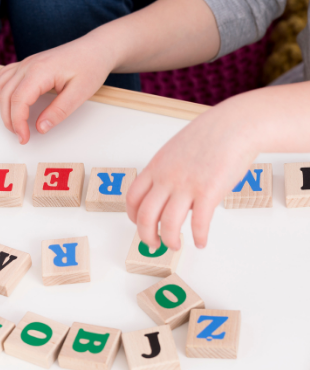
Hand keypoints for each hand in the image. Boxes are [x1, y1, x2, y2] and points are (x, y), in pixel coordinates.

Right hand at [0, 29, 113, 144]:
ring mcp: (26, 63)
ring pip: (1, 86)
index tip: (24, 138)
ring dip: (4, 107)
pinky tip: (12, 104)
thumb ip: (58, 112)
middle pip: (5, 95)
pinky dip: (3, 93)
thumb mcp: (80, 93)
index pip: (18, 100)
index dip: (18, 123)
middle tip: (21, 136)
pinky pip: (5, 78)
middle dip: (9, 120)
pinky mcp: (28, 64)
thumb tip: (40, 128)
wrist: (96, 49)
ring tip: (16, 124)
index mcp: (40, 71)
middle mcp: (29, 65)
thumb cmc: (91, 66)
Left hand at [126, 97, 259, 251]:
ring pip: (168, 224)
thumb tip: (169, 194)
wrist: (236, 124)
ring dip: (170, 240)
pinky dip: (199, 237)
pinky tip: (201, 242)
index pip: (133, 198)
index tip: (139, 225)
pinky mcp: (209, 192)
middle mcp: (167, 178)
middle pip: (145, 216)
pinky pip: (199, 223)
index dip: (133, 216)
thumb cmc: (210, 134)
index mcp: (156, 167)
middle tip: (153, 244)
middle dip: (146, 236)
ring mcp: (187, 186)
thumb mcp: (176, 149)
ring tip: (175, 246)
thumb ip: (167, 171)